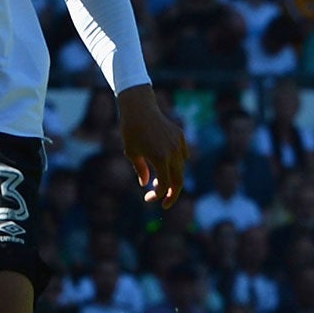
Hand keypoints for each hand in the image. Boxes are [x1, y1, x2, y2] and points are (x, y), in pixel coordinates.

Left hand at [118, 85, 189, 207]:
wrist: (139, 108)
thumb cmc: (131, 131)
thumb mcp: (132, 153)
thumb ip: (141, 170)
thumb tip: (146, 184)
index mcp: (160, 159)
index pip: (163, 185)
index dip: (157, 195)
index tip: (148, 199)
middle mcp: (173, 153)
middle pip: (178, 180)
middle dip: (172, 194)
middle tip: (166, 204)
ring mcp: (178, 144)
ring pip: (181, 168)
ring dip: (172, 178)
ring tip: (159, 181)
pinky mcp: (180, 137)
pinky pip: (183, 155)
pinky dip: (177, 163)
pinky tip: (167, 163)